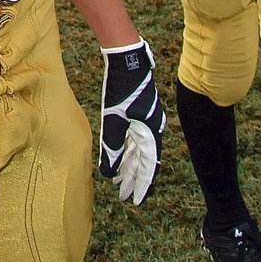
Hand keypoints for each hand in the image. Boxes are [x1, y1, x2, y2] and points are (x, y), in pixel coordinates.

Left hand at [99, 38, 164, 204]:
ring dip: (129, 165)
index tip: (135, 200)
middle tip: (123, 195)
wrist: (127, 61)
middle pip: (144, 161)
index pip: (148, 167)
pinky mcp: (139, 113)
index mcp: (151, 133)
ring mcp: (147, 121)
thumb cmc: (122, 90)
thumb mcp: (114, 120)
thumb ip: (111, 146)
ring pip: (138, 150)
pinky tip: (119, 156)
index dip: (141, 185)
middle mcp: (153, 129)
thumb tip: (108, 172)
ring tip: (119, 180)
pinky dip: (127, 150)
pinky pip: (135, 139)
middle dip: (133, 179)